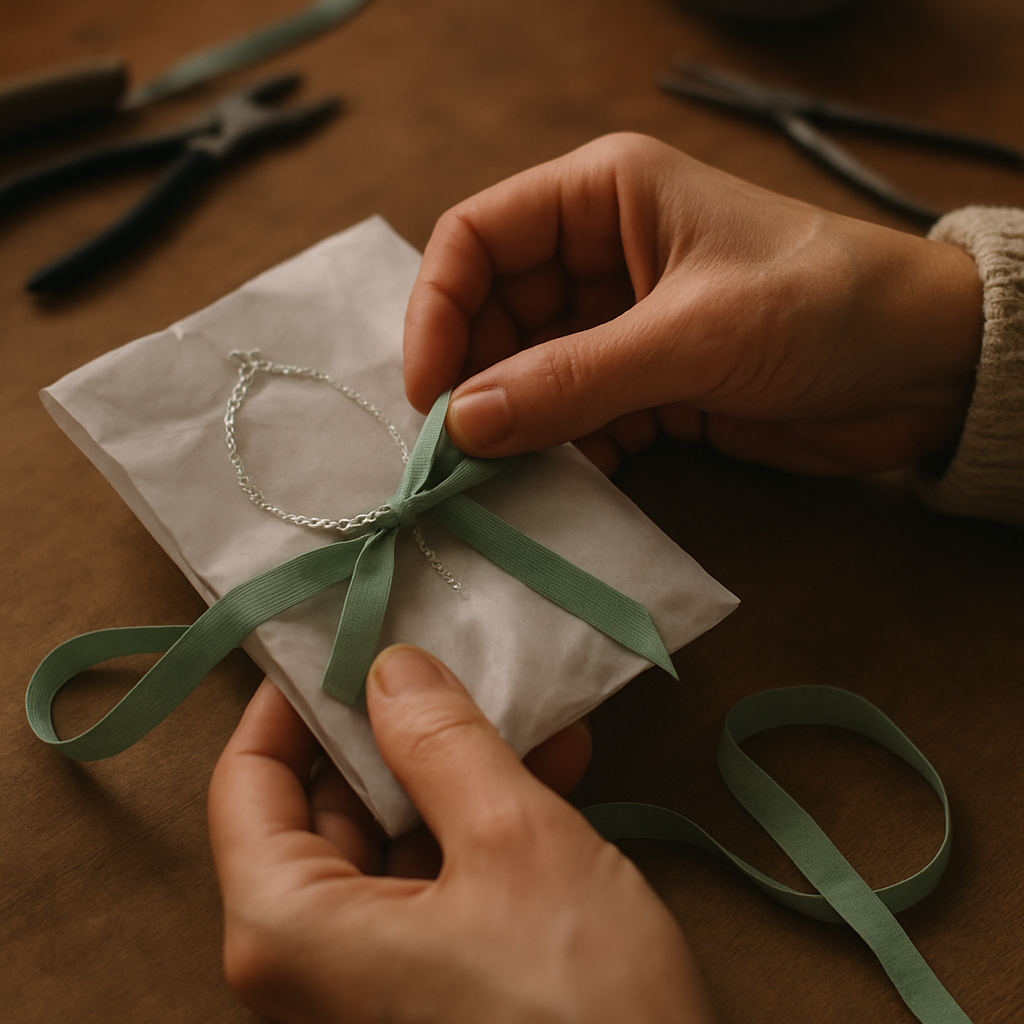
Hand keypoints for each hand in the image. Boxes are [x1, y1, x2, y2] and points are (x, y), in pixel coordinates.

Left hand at [208, 646, 716, 1023]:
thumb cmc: (576, 1008)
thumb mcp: (513, 839)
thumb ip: (441, 742)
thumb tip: (391, 670)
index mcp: (289, 929)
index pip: (247, 782)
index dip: (289, 704)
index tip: (337, 645)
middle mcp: (312, 965)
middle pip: (323, 810)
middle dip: (394, 732)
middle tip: (444, 663)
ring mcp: (373, 983)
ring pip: (392, 840)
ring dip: (456, 772)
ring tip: (521, 709)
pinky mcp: (432, 991)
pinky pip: (437, 883)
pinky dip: (485, 824)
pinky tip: (552, 769)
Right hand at [404, 132, 982, 474]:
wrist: (927, 369)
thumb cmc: (825, 309)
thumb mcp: (691, 334)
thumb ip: (572, 379)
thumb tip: (461, 422)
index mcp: (604, 196)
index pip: (477, 238)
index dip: (438, 312)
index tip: (429, 395)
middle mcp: (600, 254)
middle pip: (493, 315)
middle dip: (473, 382)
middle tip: (458, 456)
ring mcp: (621, 325)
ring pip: (529, 374)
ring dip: (515, 426)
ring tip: (506, 479)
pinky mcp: (647, 385)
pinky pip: (574, 417)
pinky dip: (564, 452)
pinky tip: (570, 482)